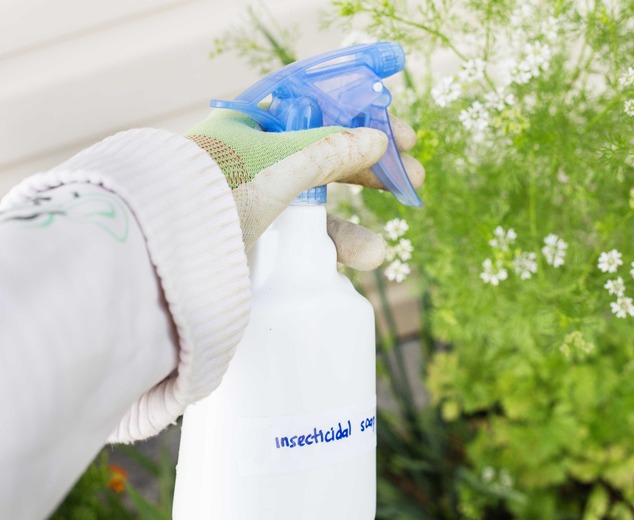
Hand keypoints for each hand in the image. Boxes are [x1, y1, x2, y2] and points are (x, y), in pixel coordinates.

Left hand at [186, 110, 423, 269]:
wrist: (158, 259)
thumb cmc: (215, 197)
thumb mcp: (278, 167)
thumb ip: (329, 151)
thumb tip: (377, 139)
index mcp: (254, 128)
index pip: (320, 114)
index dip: (363, 121)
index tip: (401, 134)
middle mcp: (254, 163)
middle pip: (326, 161)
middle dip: (371, 172)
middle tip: (414, 179)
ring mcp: (253, 206)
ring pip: (316, 210)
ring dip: (352, 230)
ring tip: (376, 254)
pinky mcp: (252, 244)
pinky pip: (300, 242)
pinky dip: (327, 253)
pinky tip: (346, 268)